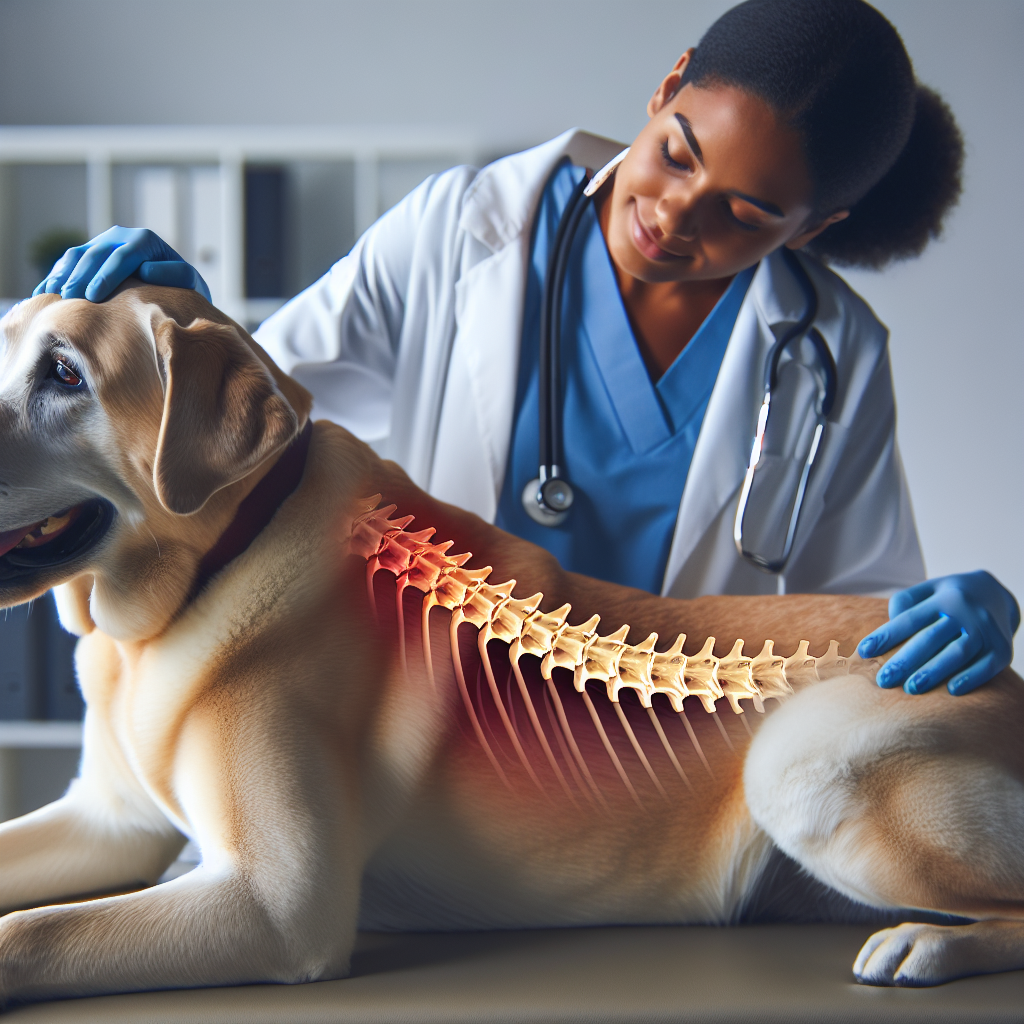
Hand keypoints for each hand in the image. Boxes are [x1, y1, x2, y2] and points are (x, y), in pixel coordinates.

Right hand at [33, 226, 210, 303]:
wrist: (174, 285)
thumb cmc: (182, 287)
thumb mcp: (189, 282)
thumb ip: (175, 274)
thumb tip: (146, 269)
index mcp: (145, 240)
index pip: (122, 256)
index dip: (106, 275)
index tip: (94, 296)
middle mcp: (121, 236)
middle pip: (95, 254)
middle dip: (80, 276)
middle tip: (69, 299)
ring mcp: (102, 243)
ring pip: (76, 255)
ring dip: (63, 274)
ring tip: (53, 296)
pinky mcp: (89, 254)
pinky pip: (68, 262)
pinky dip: (55, 276)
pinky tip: (45, 292)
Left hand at [857, 571, 1019, 694]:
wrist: (994, 594)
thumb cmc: (947, 599)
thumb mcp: (927, 591)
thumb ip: (904, 605)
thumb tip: (887, 632)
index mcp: (941, 597)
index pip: (909, 618)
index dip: (886, 636)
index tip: (863, 653)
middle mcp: (964, 611)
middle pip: (931, 638)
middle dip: (905, 660)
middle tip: (884, 680)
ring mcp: (986, 629)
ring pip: (957, 652)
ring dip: (933, 672)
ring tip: (911, 689)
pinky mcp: (1003, 648)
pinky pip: (987, 665)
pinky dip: (970, 678)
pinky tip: (951, 691)